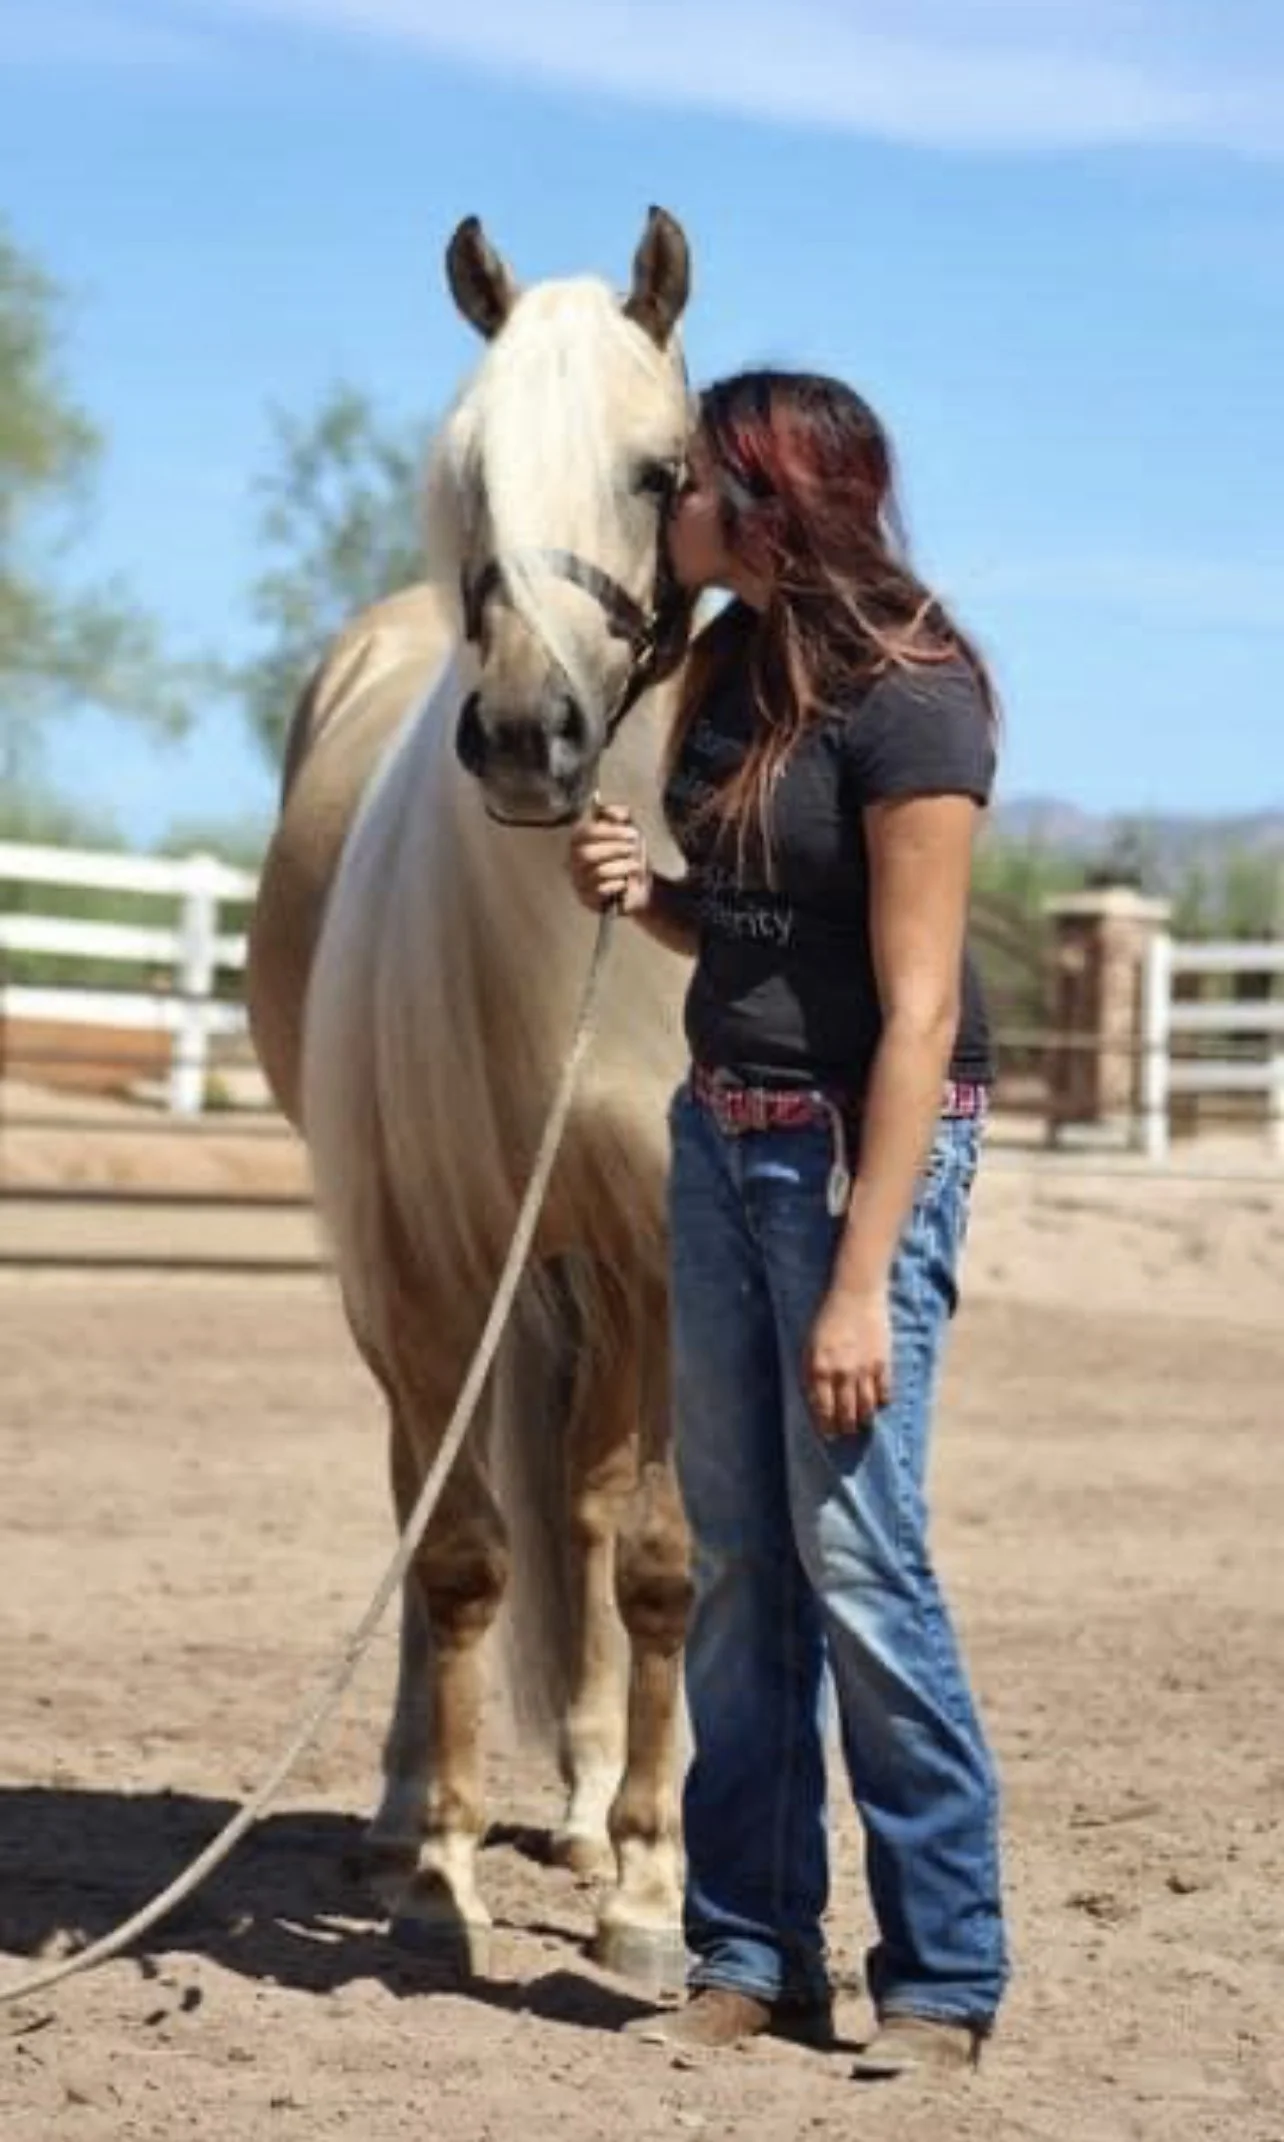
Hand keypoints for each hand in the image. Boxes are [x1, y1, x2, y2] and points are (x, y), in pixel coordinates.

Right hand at [567, 800, 652, 915]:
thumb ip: (621, 815)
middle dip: (615, 849)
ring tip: (634, 866)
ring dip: (621, 867)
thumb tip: (611, 811)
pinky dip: (618, 884)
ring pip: (597, 872)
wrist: (639, 886)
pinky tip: (624, 883)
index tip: (632, 833)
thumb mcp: (629, 829)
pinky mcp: (587, 900)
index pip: (584, 832)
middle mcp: (573, 860)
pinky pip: (601, 890)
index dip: (609, 831)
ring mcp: (578, 881)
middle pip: (586, 853)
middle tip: (633, 849)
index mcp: (579, 840)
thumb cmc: (629, 855)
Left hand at [803, 1287, 892, 1434]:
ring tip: (861, 1424)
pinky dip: (881, 1402)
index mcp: (819, 1369)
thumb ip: (811, 1373)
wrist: (855, 1294)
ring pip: (866, 1408)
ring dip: (863, 1420)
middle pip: (846, 1413)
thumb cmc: (827, 1318)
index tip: (828, 1437)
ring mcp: (864, 1370)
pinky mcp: (883, 1362)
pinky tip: (878, 1405)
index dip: (826, 1427)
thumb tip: (815, 1401)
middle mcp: (842, 1373)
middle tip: (845, 1433)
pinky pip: (885, 1392)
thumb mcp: (809, 1345)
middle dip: (845, 1428)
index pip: (823, 1410)